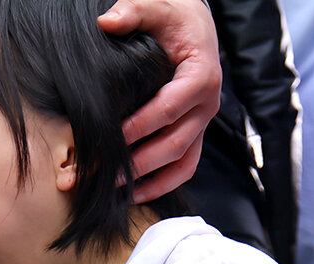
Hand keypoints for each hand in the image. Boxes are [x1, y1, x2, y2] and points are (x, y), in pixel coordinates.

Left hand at [98, 0, 220, 200]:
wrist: (197, 27)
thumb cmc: (177, 19)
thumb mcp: (160, 6)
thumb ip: (135, 10)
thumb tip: (107, 21)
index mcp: (201, 77)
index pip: (168, 109)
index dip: (140, 127)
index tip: (111, 137)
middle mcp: (207, 106)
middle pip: (174, 142)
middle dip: (139, 161)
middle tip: (106, 172)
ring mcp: (203, 124)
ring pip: (181, 161)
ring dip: (150, 179)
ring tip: (118, 188)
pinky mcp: (196, 135)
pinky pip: (185, 167)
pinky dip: (163, 184)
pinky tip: (137, 194)